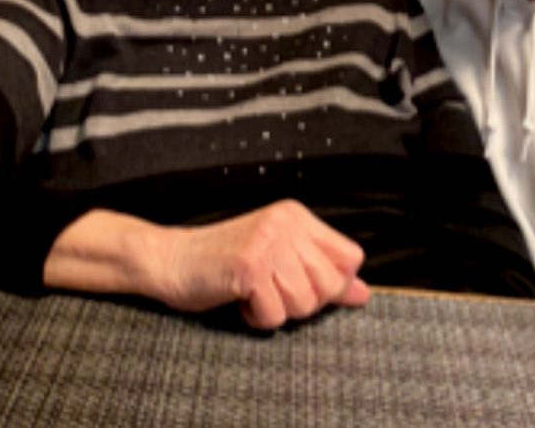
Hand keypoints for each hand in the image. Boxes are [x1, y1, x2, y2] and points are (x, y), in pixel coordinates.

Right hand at [158, 200, 370, 329]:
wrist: (171, 260)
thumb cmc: (224, 264)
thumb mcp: (279, 262)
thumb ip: (322, 274)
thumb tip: (363, 292)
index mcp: (297, 217)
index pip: (350, 258)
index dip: (333, 284)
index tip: (301, 284)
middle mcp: (287, 223)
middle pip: (330, 286)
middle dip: (302, 302)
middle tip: (270, 290)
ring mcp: (268, 242)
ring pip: (304, 304)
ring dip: (276, 310)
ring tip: (251, 291)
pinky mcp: (249, 265)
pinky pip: (275, 315)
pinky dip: (256, 318)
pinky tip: (237, 298)